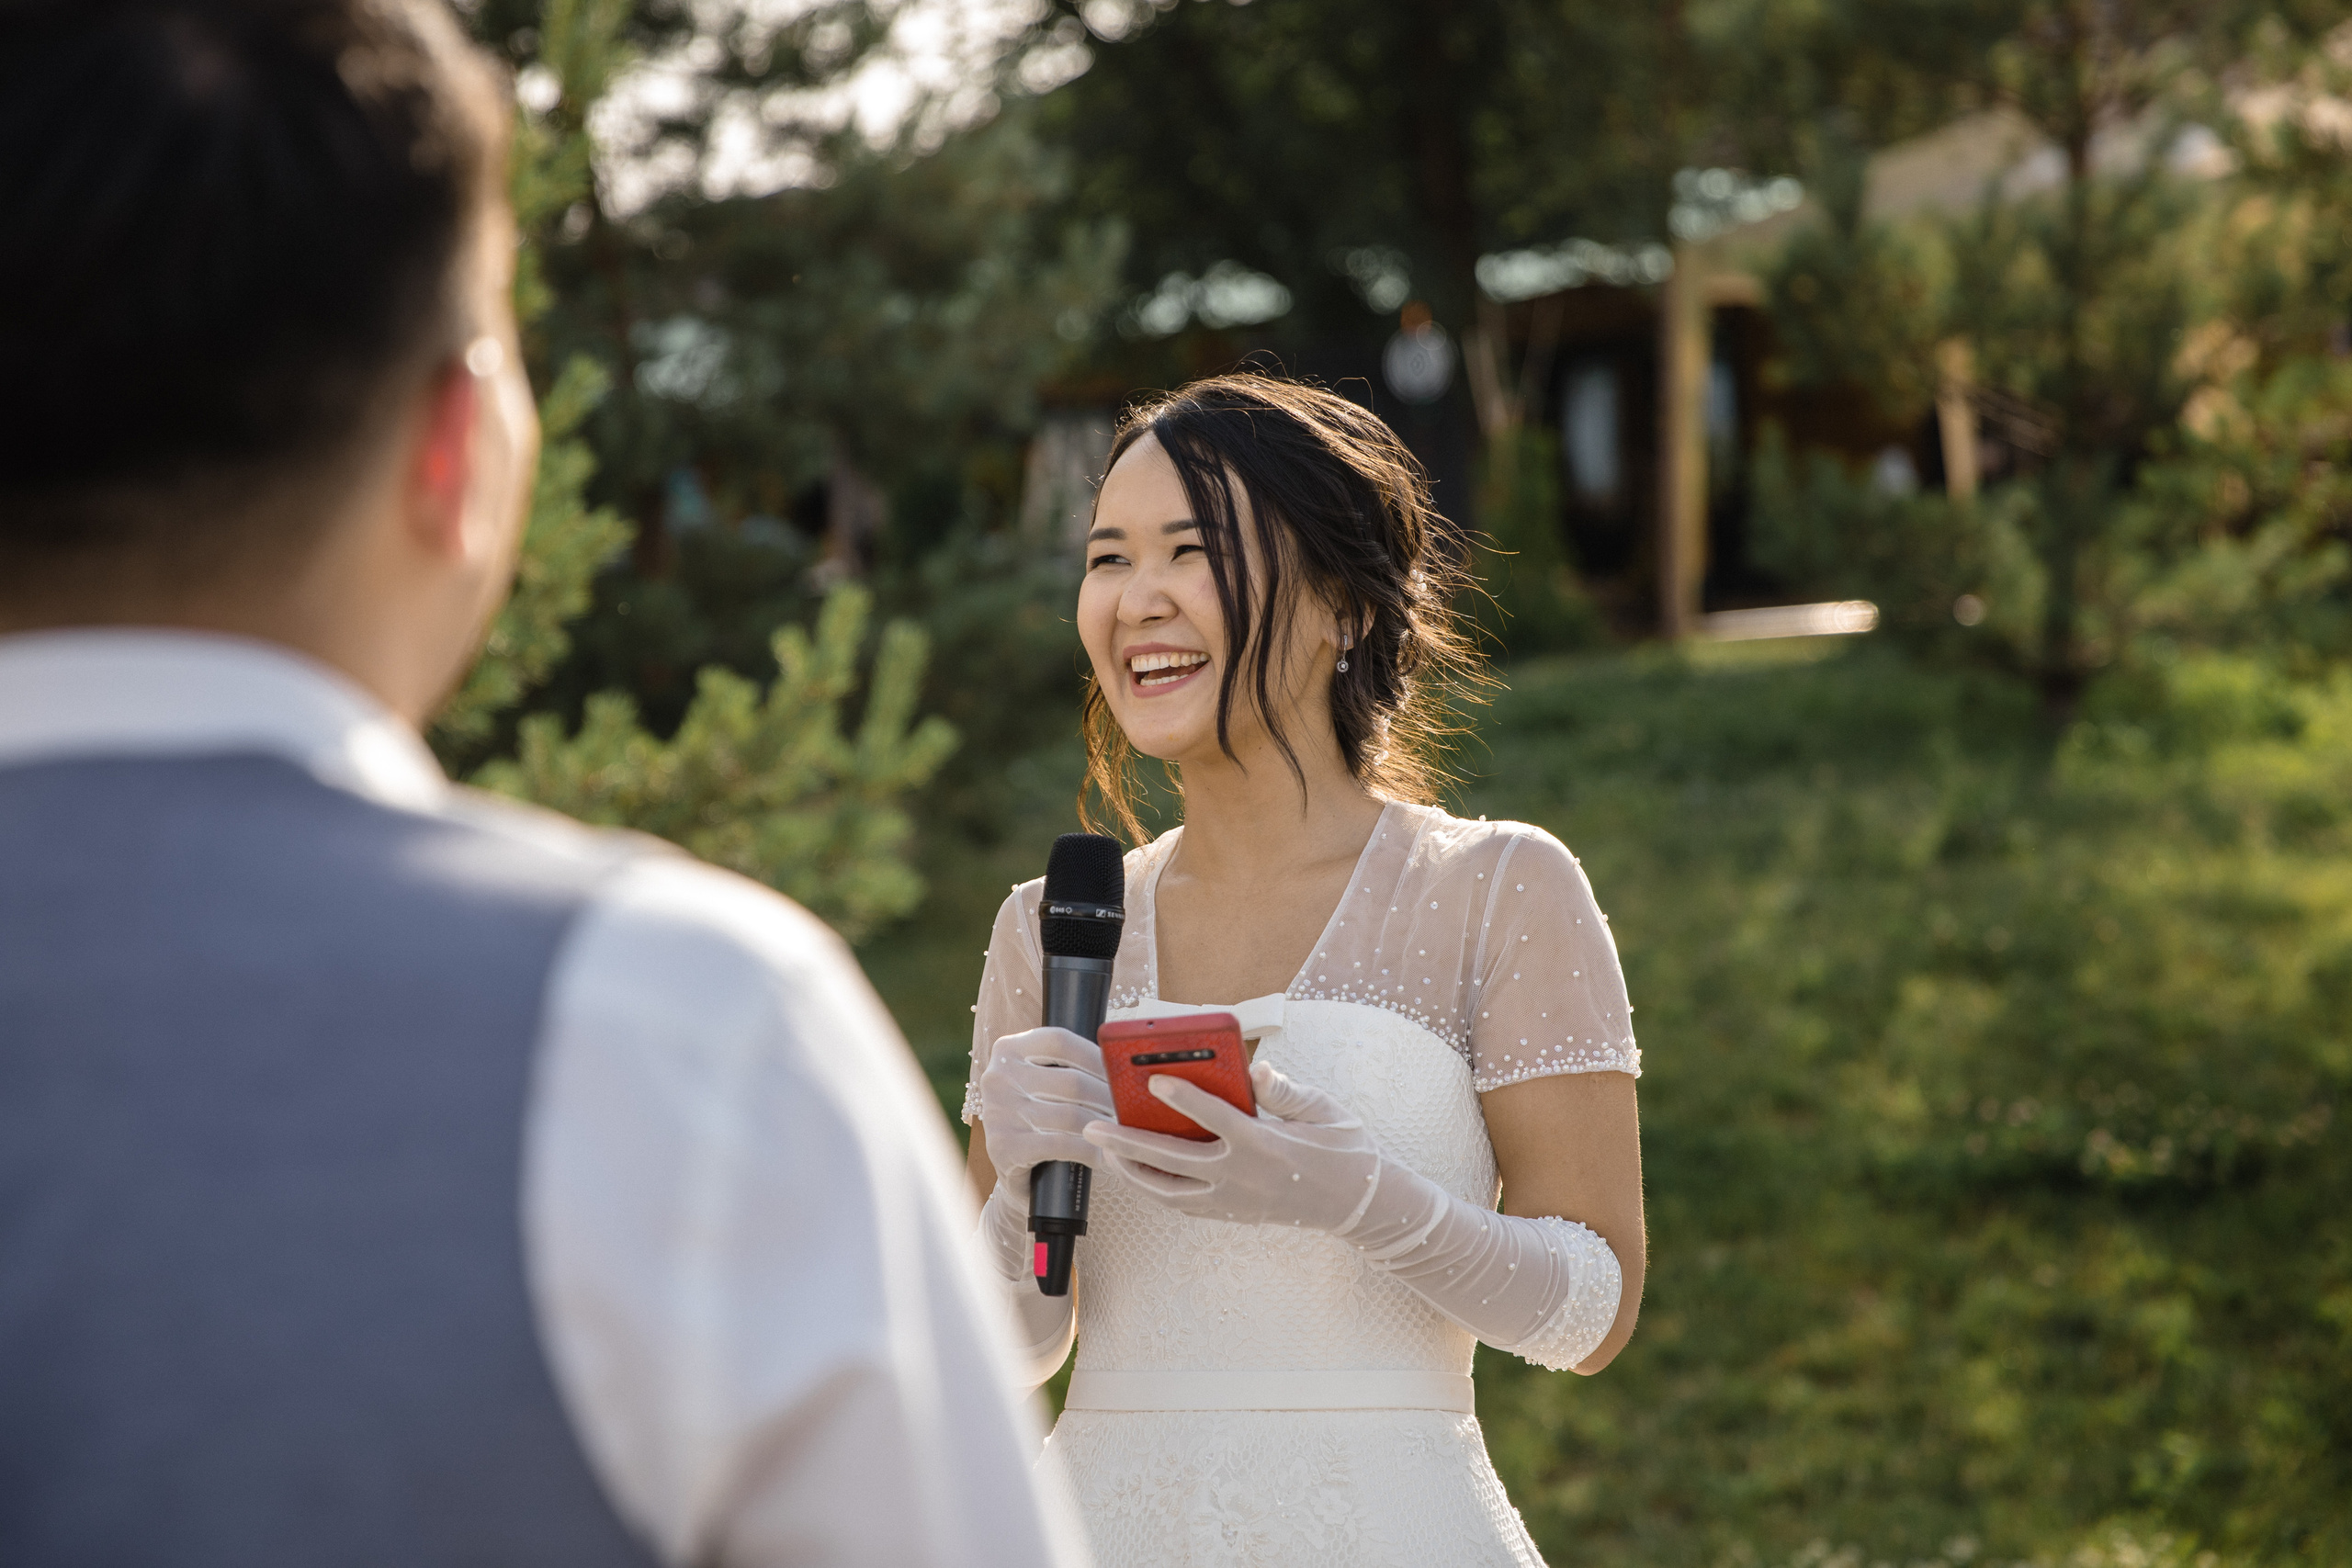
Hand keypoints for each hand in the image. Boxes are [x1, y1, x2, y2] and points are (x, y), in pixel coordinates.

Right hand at [976, 1027, 1114, 1202]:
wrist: (1012, 1168)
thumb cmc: (1040, 1116)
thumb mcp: (1045, 1081)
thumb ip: (1071, 1065)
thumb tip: (1126, 1061)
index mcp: (1008, 1049)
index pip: (1060, 1041)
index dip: (1098, 1056)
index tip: (1123, 1074)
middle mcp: (997, 1077)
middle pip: (1072, 1081)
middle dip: (1109, 1099)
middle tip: (1133, 1111)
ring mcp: (998, 1112)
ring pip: (1071, 1115)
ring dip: (1104, 1127)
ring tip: (1124, 1133)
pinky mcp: (1002, 1147)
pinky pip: (1061, 1145)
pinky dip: (1090, 1151)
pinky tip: (1105, 1156)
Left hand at [1081, 1061, 1383, 1231]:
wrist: (1357, 1203)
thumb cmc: (1342, 1148)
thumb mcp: (1323, 1109)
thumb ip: (1284, 1091)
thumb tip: (1256, 1070)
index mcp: (1267, 1146)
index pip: (1217, 1119)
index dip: (1184, 1099)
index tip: (1154, 1080)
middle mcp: (1244, 1177)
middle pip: (1174, 1161)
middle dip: (1128, 1144)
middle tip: (1094, 1128)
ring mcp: (1234, 1201)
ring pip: (1169, 1192)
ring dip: (1133, 1172)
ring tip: (1105, 1151)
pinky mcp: (1231, 1214)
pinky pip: (1182, 1204)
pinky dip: (1155, 1187)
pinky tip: (1138, 1170)